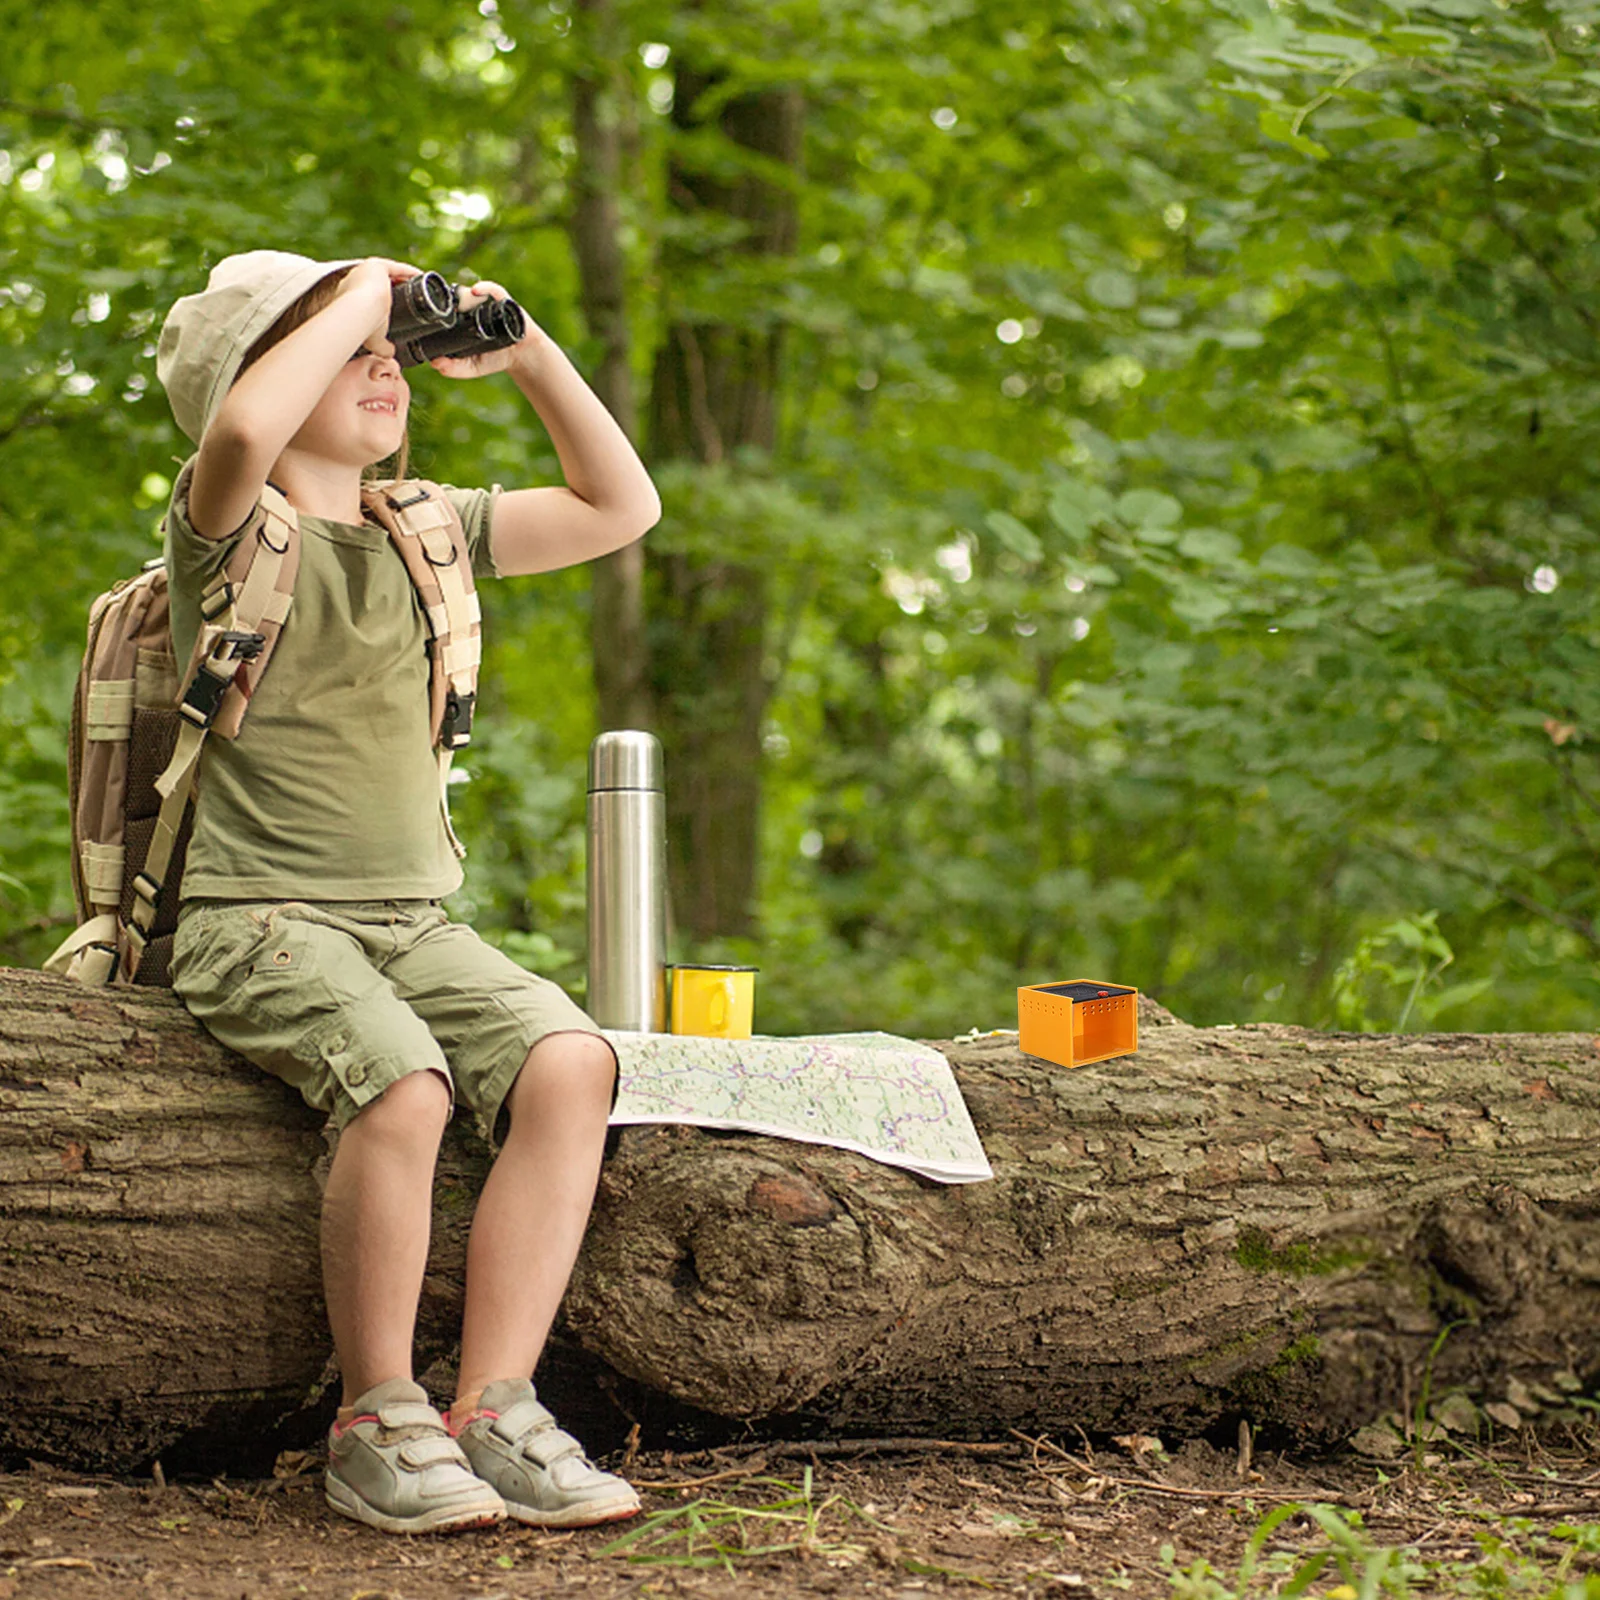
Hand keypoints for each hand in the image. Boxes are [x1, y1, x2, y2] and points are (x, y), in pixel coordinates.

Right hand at [335, 257, 425, 355]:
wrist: (360, 312)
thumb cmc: (360, 326)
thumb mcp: (372, 339)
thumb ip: (381, 346)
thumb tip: (389, 354)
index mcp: (350, 295)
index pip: (369, 294)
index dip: (385, 299)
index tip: (397, 306)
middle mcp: (356, 279)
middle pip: (381, 282)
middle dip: (396, 289)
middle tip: (411, 299)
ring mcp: (365, 270)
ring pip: (389, 273)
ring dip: (404, 279)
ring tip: (419, 288)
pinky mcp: (376, 265)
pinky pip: (397, 267)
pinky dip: (409, 272)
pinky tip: (421, 277)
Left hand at [428, 281, 544, 379]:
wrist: (521, 356)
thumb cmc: (494, 358)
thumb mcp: (471, 367)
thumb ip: (453, 368)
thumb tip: (434, 364)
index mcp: (461, 320)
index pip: (445, 309)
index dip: (436, 308)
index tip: (427, 313)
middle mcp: (472, 308)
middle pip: (455, 298)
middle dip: (447, 300)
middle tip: (438, 308)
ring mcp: (487, 302)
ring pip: (470, 291)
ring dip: (462, 293)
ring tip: (456, 302)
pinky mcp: (503, 300)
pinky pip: (493, 289)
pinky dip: (484, 287)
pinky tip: (475, 291)